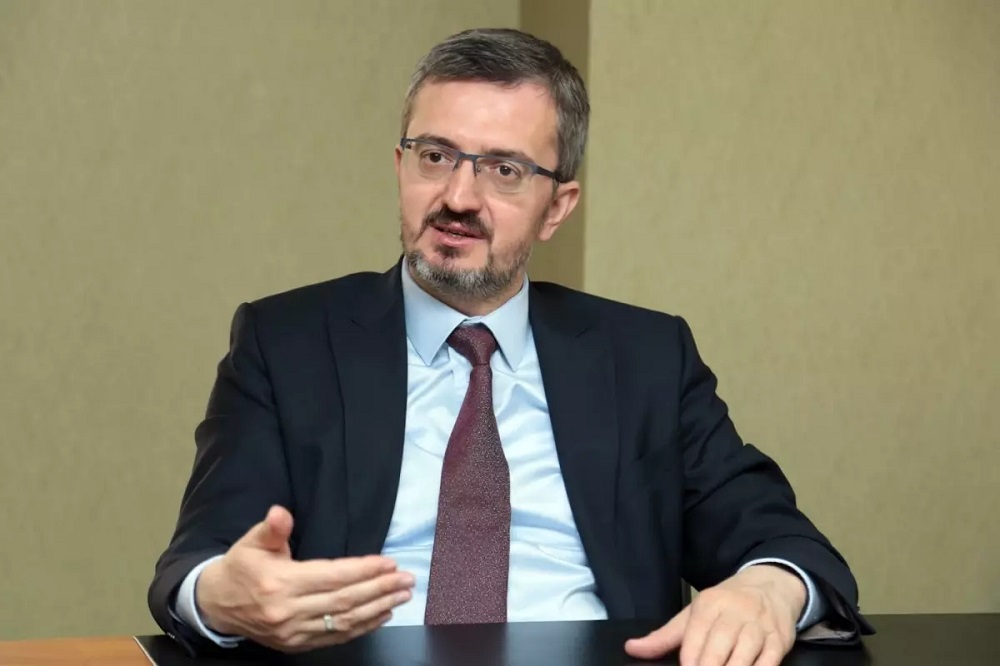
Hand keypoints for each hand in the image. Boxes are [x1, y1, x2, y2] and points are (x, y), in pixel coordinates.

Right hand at [195, 505, 414, 652]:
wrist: (216, 605)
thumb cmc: (240, 567)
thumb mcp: (252, 542)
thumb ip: (272, 529)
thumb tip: (281, 513)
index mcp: (280, 584)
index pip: (332, 577)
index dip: (363, 570)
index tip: (389, 563)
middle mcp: (289, 612)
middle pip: (344, 601)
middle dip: (380, 589)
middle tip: (407, 579)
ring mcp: (293, 633)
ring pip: (344, 622)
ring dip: (378, 609)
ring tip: (402, 596)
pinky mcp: (296, 645)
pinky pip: (336, 637)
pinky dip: (362, 627)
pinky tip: (382, 614)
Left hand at [624, 564, 805, 665]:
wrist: (770, 586)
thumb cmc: (726, 605)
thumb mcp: (694, 613)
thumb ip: (664, 636)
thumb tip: (631, 648)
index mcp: (709, 605)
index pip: (695, 636)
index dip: (690, 660)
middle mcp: (735, 613)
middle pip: (719, 647)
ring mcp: (759, 627)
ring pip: (744, 657)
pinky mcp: (779, 641)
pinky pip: (768, 663)